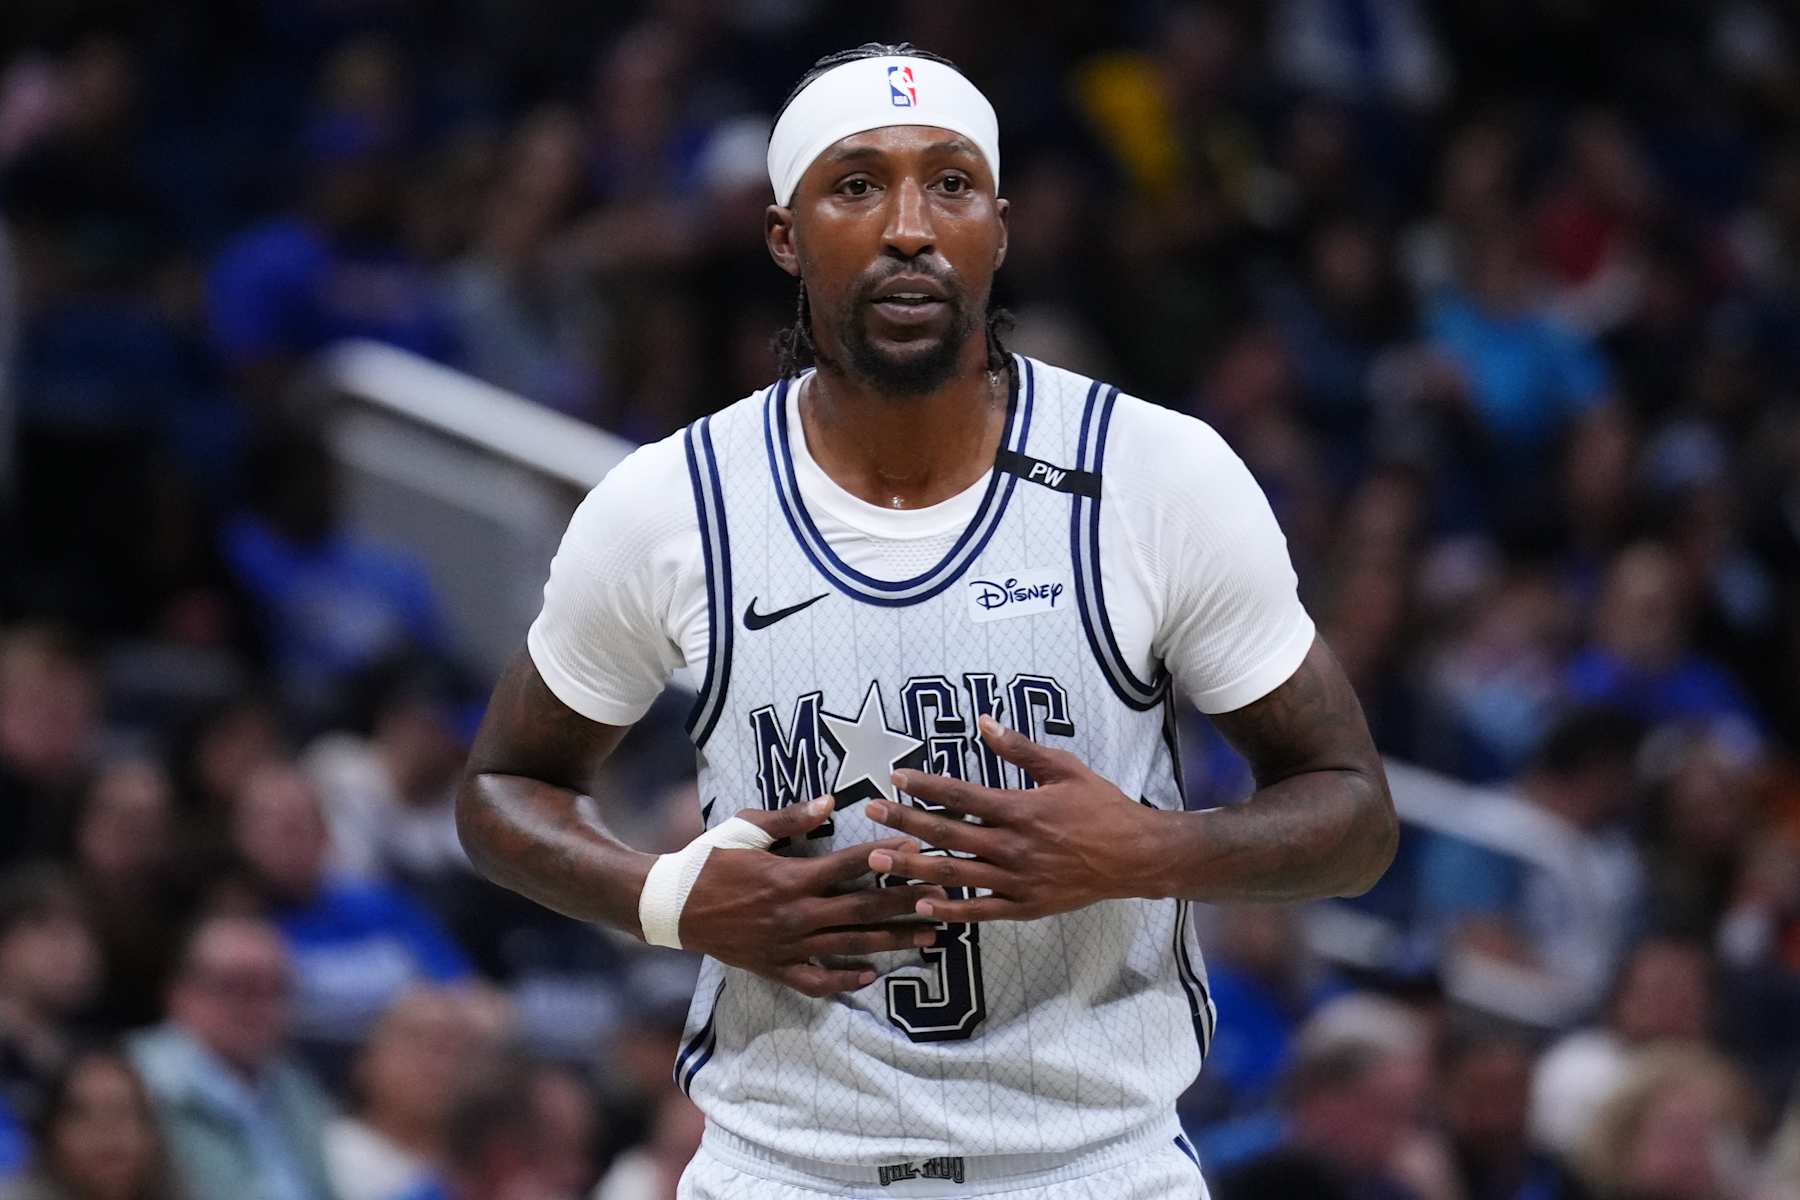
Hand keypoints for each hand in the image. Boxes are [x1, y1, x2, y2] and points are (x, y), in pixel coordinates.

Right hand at [677, 797, 948, 996]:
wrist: (670, 906)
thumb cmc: (709, 859)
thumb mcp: (746, 829)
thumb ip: (790, 819)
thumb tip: (830, 801)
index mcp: (790, 877)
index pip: (851, 865)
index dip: (888, 859)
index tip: (922, 853)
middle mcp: (795, 914)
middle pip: (863, 907)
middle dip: (907, 902)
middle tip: (944, 898)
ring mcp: (787, 945)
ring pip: (851, 945)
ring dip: (893, 940)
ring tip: (929, 938)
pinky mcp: (775, 967)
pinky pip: (817, 980)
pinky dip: (845, 980)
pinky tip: (871, 976)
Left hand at [864, 716, 1163, 921]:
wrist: (1136, 857)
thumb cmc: (1101, 807)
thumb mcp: (1064, 769)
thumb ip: (1020, 749)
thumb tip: (984, 723)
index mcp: (1020, 809)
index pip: (960, 794)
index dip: (924, 785)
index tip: (895, 777)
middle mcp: (1013, 847)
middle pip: (947, 834)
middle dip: (904, 823)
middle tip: (871, 813)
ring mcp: (1017, 881)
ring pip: (955, 875)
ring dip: (913, 867)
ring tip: (878, 861)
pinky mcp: (1026, 907)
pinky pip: (980, 911)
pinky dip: (949, 910)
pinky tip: (921, 905)